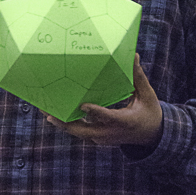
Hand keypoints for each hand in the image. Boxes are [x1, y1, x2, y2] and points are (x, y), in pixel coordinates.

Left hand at [45, 54, 162, 146]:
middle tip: (49, 112)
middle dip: (66, 122)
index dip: (95, 112)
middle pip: (85, 130)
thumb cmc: (149, 112)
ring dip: (61, 123)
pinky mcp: (97, 138)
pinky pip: (79, 131)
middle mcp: (110, 133)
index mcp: (124, 122)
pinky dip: (66, 124)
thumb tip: (133, 55)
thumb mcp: (147, 95)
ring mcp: (102, 138)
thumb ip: (137, 76)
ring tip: (45, 110)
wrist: (150, 137)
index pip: (108, 118)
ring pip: (78, 132)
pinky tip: (53, 114)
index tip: (82, 105)